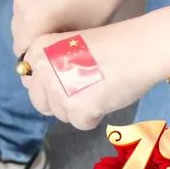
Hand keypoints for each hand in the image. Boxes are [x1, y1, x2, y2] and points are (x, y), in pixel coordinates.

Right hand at [12, 0, 150, 54]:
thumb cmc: (100, 1)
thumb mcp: (81, 33)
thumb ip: (57, 48)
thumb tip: (48, 56)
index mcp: (31, 19)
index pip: (21, 49)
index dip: (34, 57)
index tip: (50, 58)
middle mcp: (19, 1)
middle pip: (18, 31)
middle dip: (32, 39)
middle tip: (55, 42)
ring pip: (20, 13)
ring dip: (32, 21)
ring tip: (55, 21)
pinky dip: (33, 3)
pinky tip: (53, 1)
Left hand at [21, 4, 169, 130]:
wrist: (139, 48)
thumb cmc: (110, 45)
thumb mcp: (68, 47)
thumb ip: (51, 66)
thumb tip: (45, 93)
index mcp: (38, 50)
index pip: (31, 81)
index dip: (49, 86)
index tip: (67, 81)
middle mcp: (41, 69)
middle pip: (40, 102)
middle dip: (60, 101)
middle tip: (82, 91)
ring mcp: (57, 90)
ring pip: (60, 114)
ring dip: (77, 108)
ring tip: (97, 90)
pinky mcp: (76, 108)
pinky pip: (79, 123)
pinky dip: (93, 116)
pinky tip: (105, 98)